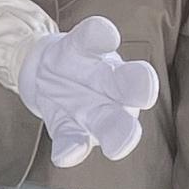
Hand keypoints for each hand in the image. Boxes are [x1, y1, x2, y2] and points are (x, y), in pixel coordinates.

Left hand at [18, 16, 159, 167]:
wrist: (44, 76)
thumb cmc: (75, 59)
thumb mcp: (82, 41)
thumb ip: (93, 37)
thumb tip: (104, 32)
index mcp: (116, 66)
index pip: (128, 62)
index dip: (125, 55)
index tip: (113, 42)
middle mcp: (111, 91)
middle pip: (130, 92)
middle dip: (139, 94)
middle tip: (145, 97)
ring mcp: (92, 113)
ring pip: (109, 125)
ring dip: (116, 135)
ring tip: (118, 148)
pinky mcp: (69, 129)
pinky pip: (73, 141)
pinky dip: (71, 149)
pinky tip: (65, 157)